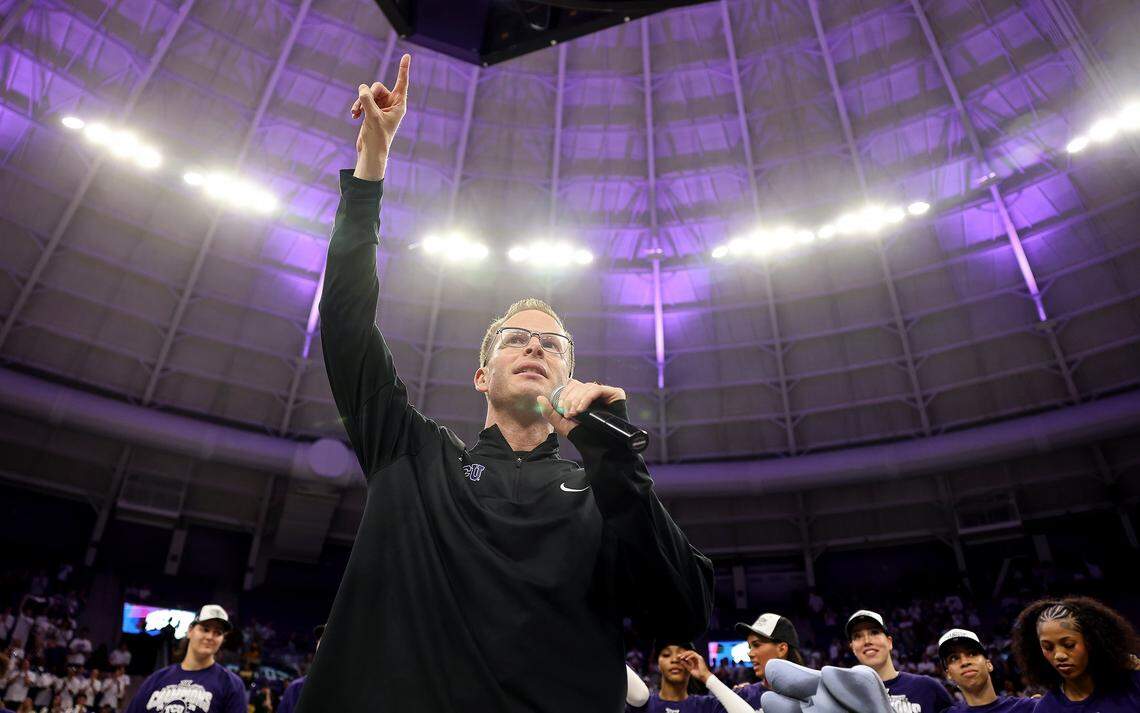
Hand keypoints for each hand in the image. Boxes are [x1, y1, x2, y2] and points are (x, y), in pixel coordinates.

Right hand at [351, 53, 410, 180]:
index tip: (407, 55)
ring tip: (356, 113)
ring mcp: (381, 107)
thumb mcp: (372, 117)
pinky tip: (354, 115)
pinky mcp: (371, 111)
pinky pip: (362, 100)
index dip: (403, 69)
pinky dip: (357, 106)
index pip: (402, 83)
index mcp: (399, 105)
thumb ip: (367, 100)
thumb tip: (362, 88)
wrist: (371, 152)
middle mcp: (391, 104)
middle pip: (377, 87)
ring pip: (368, 93)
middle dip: (367, 94)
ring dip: (360, 101)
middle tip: (363, 107)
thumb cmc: (377, 137)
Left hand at [537, 378, 625, 438]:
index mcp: (582, 397)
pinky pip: (597, 389)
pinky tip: (582, 410)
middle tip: (568, 413)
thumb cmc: (583, 436)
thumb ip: (550, 412)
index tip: (561, 408)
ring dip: (577, 400)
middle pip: (578, 385)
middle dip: (570, 399)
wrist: (601, 447)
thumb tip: (539, 398)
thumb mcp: (562, 424)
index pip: (571, 386)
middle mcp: (593, 393)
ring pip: (587, 387)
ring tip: (575, 414)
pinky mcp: (615, 393)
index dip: (564, 395)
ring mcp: (605, 393)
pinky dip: (587, 398)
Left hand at [677, 650, 711, 683]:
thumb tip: (680, 661)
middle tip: (678, 656)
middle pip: (689, 652)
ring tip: (681, 657)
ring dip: (686, 654)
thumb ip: (686, 665)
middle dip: (683, 653)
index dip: (683, 655)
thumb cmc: (698, 675)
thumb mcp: (690, 669)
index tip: (678, 657)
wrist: (704, 677)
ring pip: (691, 652)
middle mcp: (697, 658)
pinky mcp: (700, 658)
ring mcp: (699, 657)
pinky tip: (686, 659)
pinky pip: (694, 655)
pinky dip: (689, 656)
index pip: (688, 655)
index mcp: (695, 660)